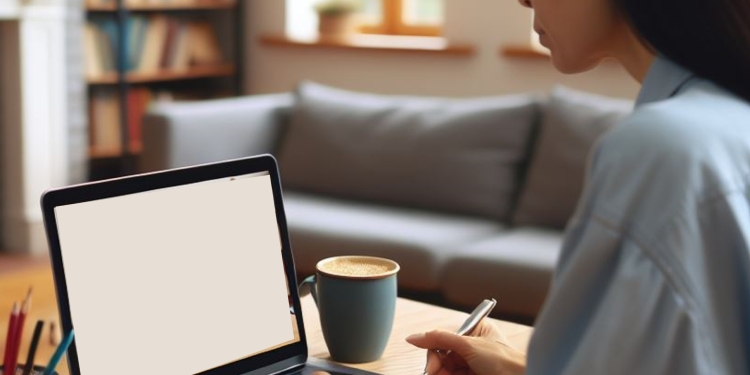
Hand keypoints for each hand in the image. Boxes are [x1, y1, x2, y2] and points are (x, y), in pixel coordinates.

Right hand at [406, 321, 525, 374]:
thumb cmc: (506, 361)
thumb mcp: (469, 345)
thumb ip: (439, 338)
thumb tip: (413, 337)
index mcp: (473, 330)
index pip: (443, 338)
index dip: (434, 352)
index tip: (431, 367)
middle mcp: (471, 346)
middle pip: (442, 355)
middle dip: (437, 366)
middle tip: (433, 374)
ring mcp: (472, 363)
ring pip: (446, 369)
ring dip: (441, 374)